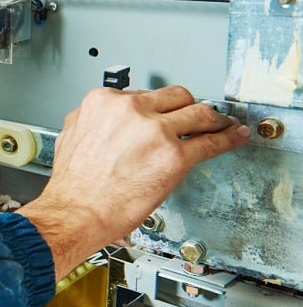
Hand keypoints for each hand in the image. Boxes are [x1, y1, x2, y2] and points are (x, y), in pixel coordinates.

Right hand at [17, 86, 248, 277]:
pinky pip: (210, 142)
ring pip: (199, 112)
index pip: (143, 94)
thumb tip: (106, 123)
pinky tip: (234, 136)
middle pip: (175, 96)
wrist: (75, 212)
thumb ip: (94, 122)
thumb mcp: (72, 137)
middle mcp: (130, 110)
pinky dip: (227, 138)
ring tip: (222, 124)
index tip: (165, 114)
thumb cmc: (72, 184)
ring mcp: (155, 131)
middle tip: (195, 117)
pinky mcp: (175, 155)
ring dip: (214, 118)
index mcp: (103, 102)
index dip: (157, 108)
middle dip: (187, 107)